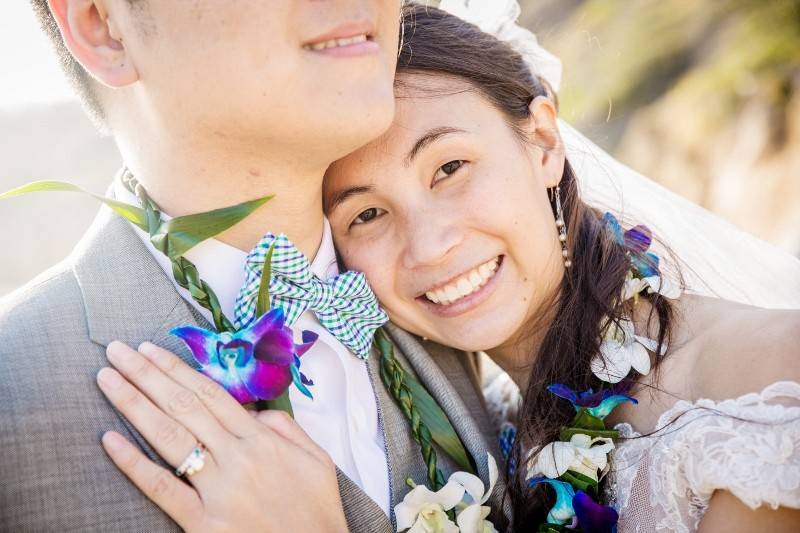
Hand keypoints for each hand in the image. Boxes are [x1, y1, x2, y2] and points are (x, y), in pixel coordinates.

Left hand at [97, 341, 347, 532]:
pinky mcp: (202, 522)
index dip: (177, 370)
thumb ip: (286, 428)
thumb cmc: (317, 511)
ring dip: (133, 403)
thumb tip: (254, 412)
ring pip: (168, 436)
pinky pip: (163, 488)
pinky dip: (134, 463)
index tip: (151, 350)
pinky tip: (109, 440)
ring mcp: (216, 489)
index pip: (210, 395)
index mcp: (261, 440)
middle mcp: (235, 457)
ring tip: (107, 379)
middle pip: (183, 406)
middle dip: (146, 375)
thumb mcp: (317, 459)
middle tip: (117, 351)